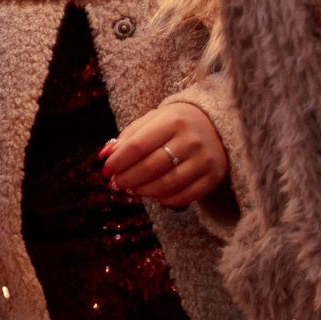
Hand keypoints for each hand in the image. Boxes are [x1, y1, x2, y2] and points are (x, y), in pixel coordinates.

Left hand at [103, 99, 225, 205]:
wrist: (216, 125)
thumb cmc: (176, 123)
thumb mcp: (152, 120)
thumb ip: (128, 137)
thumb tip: (105, 156)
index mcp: (173, 121)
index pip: (138, 145)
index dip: (119, 161)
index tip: (107, 169)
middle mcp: (192, 140)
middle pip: (151, 167)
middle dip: (128, 178)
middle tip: (117, 182)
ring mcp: (204, 160)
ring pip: (166, 184)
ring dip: (143, 191)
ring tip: (133, 188)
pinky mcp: (213, 177)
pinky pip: (184, 196)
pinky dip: (164, 199)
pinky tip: (154, 194)